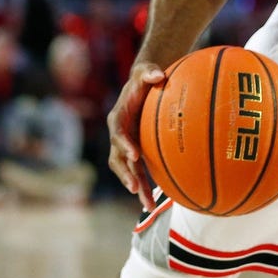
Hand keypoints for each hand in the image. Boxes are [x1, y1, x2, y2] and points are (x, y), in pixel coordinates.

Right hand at [107, 61, 166, 209]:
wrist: (142, 86)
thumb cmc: (144, 78)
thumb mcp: (145, 72)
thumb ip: (149, 72)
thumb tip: (159, 74)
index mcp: (118, 117)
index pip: (117, 132)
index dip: (123, 144)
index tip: (134, 154)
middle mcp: (119, 135)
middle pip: (117, 158)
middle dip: (125, 174)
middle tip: (134, 187)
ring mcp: (126, 146)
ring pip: (127, 170)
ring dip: (136, 186)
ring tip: (148, 204)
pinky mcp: (135, 152)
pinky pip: (139, 172)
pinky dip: (145, 186)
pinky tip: (155, 202)